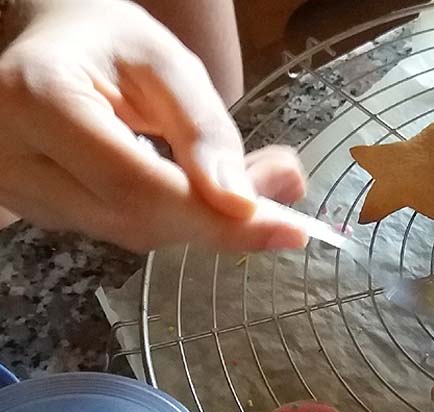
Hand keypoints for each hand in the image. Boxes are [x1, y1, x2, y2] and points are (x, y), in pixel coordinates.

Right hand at [0, 0, 307, 252]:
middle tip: (281, 192)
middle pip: (136, 219)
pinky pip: (118, 228)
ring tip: (242, 182)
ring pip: (131, 232)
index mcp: (41, 100)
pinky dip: (170, 217)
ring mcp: (16, 188)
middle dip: (219, 219)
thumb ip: (205, 130)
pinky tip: (196, 189)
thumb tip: (244, 205)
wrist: (44, 41)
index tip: (289, 229)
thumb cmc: (104, 40)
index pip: (142, 188)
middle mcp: (13, 153)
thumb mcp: (165, 62)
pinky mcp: (34, 209)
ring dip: (198, 219)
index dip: (219, 220)